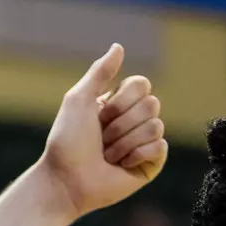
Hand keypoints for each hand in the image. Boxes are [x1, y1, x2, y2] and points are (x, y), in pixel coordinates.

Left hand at [40, 45, 167, 218]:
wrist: (65, 180)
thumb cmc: (67, 141)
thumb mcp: (78, 100)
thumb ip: (99, 72)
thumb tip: (118, 46)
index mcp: (119, 103)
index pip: (142, 84)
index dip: (121, 100)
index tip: (99, 114)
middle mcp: (134, 119)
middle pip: (151, 104)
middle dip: (120, 123)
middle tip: (101, 139)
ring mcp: (145, 141)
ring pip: (155, 126)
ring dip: (124, 142)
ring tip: (107, 155)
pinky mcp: (151, 163)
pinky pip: (160, 147)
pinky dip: (136, 155)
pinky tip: (121, 165)